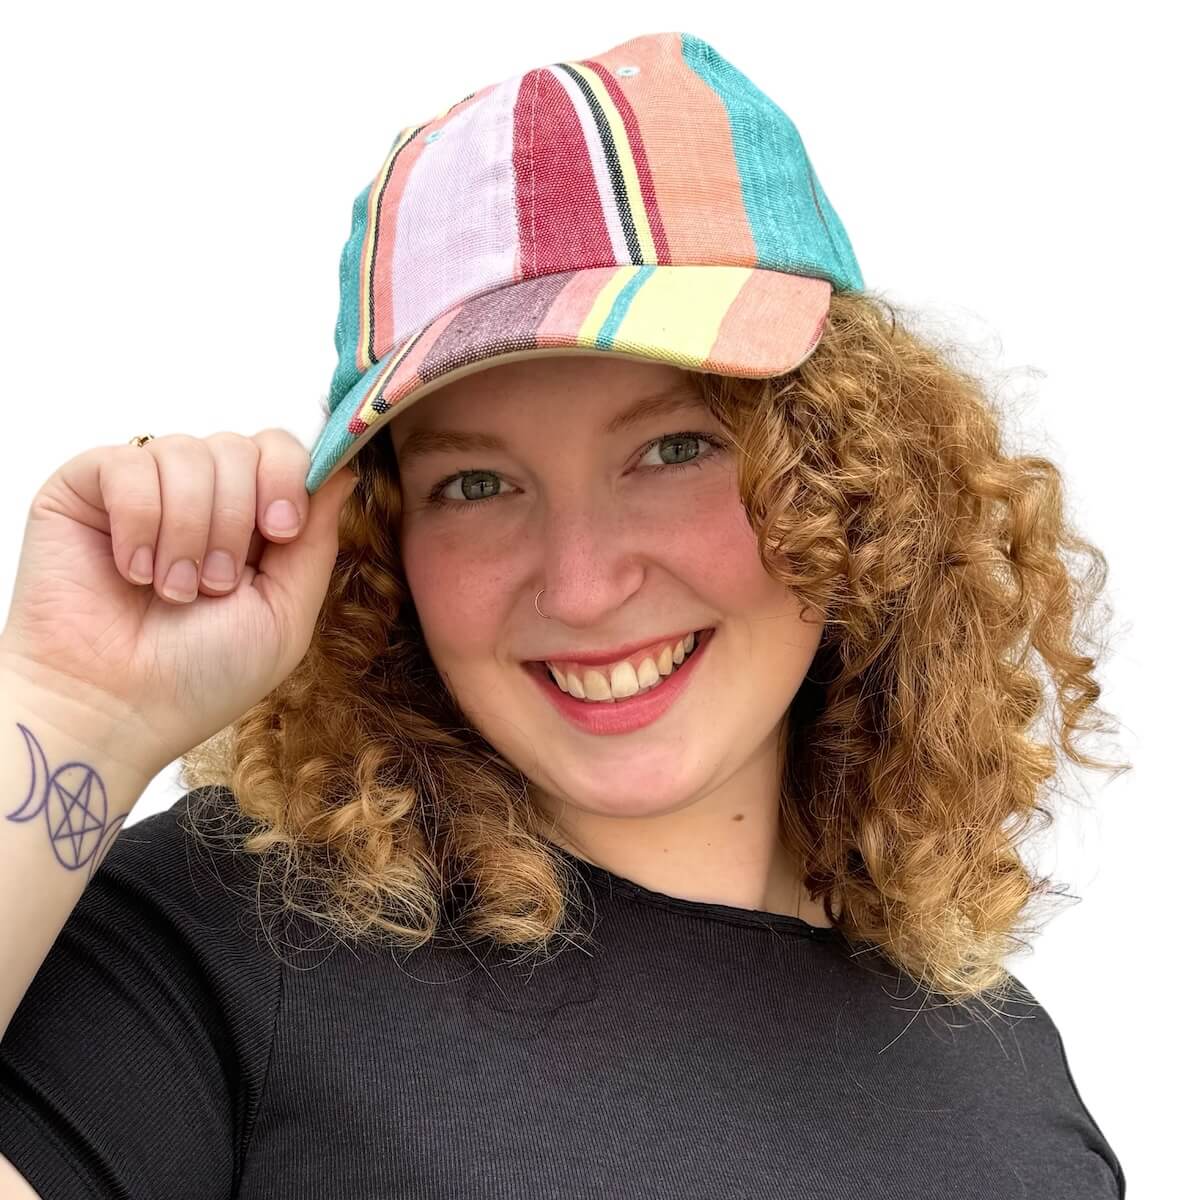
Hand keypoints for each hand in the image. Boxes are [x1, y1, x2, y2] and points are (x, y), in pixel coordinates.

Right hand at [0, 430, 358, 776]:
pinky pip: (128, 464)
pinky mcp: (84, 487)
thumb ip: (317, 540)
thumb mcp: (285, 613)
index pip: (280, 450)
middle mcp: (199, 496)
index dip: (287, 477)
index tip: (280, 531)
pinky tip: (132, 571)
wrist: (114, 708)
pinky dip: (138, 522)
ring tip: (172, 590)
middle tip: (214, 585)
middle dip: (235, 521)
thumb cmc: (202, 675)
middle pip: (240, 447)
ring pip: (187, 453)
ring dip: (188, 531)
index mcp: (250, 521)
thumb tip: (343, 468)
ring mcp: (142, 488)